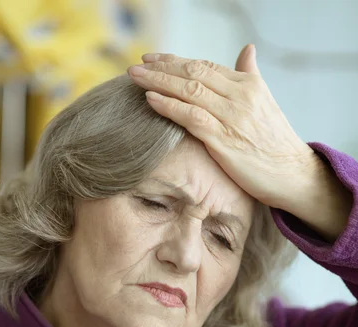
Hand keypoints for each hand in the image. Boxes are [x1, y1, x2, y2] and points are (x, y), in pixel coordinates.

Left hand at [127, 45, 316, 209]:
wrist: (293, 174)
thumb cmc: (276, 143)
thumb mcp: (265, 103)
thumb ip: (251, 76)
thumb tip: (247, 50)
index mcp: (248, 84)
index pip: (204, 66)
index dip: (176, 61)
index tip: (153, 58)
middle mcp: (240, 95)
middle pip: (193, 73)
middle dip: (161, 67)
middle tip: (136, 66)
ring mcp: (232, 117)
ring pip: (189, 91)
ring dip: (159, 82)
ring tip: (135, 77)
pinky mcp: (225, 141)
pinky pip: (192, 117)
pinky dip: (170, 106)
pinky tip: (151, 99)